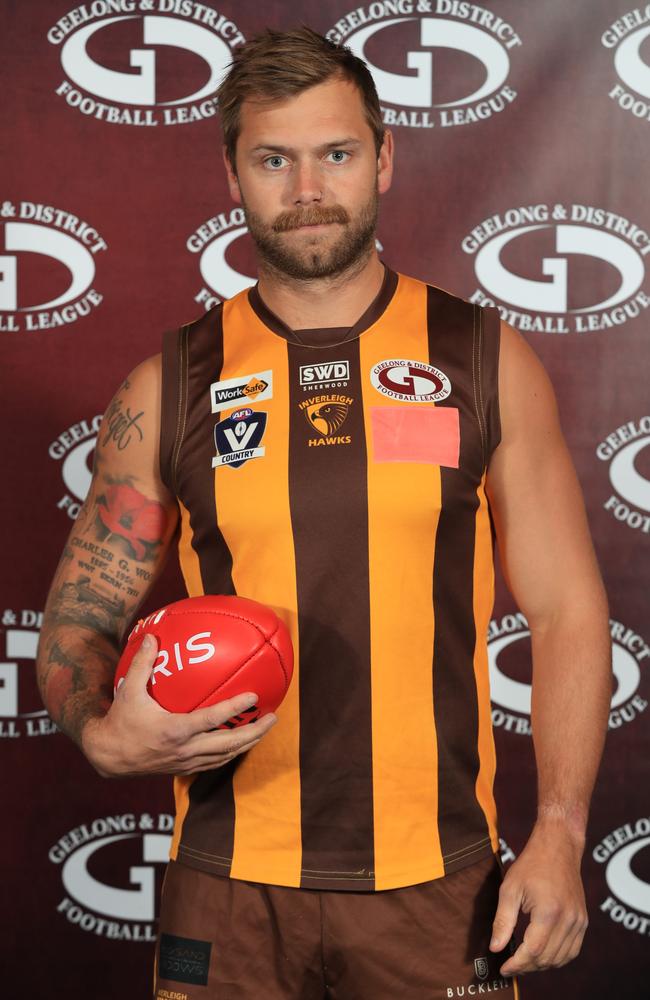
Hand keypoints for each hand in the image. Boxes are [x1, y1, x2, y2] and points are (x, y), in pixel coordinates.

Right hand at [81, 633, 276, 776]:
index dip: (234, 708)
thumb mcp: (129, 691)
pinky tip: (241, 742)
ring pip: (226, 756)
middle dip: (254, 732)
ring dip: (248, 743)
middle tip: (273, 717)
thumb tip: (153, 637)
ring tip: (265, 728)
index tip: (253, 696)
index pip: (212, 719)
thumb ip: (142, 663)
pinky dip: (232, 752)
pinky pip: (215, 762)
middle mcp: (185, 749)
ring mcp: (186, 762)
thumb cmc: (120, 721)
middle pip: (229, 744)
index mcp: (175, 730)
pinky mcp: (184, 769)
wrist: (109, 756)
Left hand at [490, 819, 588, 975]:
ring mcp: (579, 921)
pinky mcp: (583, 921)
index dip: (516, 964)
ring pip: (560, 959)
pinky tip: (542, 954)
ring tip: (523, 961)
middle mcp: (568, 920)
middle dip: (526, 967)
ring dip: (541, 965)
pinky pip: (572, 951)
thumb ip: (502, 921)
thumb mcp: (510, 888)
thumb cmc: (531, 864)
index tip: (503, 969)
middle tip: (510, 965)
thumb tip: (495, 948)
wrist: (558, 847)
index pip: (532, 951)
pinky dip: (557, 958)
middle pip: (546, 958)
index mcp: (549, 912)